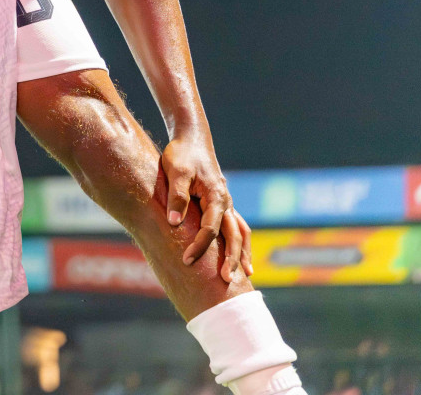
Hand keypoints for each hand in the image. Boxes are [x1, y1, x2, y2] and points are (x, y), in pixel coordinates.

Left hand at [160, 132, 245, 281]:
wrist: (192, 139)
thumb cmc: (181, 155)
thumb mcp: (176, 172)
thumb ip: (177, 197)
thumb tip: (175, 223)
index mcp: (216, 196)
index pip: (210, 229)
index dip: (199, 246)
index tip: (187, 260)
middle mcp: (226, 202)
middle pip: (233, 235)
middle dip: (231, 259)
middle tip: (227, 281)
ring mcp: (226, 204)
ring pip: (240, 232)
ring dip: (242, 253)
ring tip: (245, 275)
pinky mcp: (222, 204)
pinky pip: (236, 226)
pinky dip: (240, 242)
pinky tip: (240, 256)